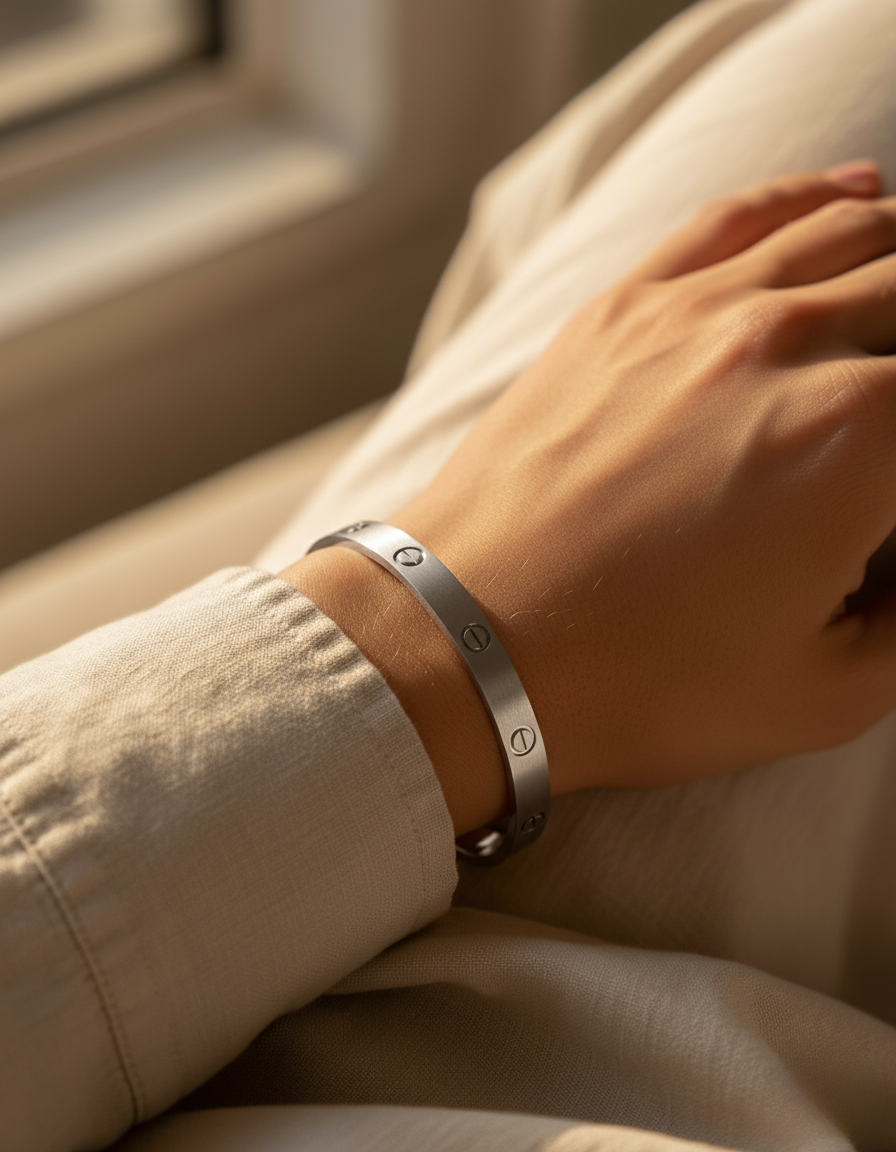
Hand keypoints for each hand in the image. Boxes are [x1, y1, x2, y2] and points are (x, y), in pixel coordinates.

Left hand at [285, 164, 895, 830]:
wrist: (472, 642)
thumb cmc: (641, 681)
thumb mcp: (828, 692)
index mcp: (865, 434)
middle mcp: (788, 342)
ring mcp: (696, 310)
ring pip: (848, 231)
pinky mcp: (624, 308)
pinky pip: (740, 218)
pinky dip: (815, 197)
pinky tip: (855, 195)